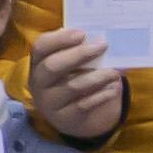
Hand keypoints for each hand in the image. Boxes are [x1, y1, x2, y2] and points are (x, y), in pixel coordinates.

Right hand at [26, 26, 127, 143]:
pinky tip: (114, 89)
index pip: (41, 47)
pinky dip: (101, 95)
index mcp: (37, 63)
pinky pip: (84, 105)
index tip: (83, 34)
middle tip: (103, 46)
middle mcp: (38, 83)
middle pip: (52, 66)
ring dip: (98, 77)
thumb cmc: (74, 78)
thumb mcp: (71, 64)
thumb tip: (95, 38)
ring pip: (72, 87)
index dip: (60, 39)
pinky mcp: (65, 118)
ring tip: (115, 72)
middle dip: (79, 54)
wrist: (75, 115)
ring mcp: (49, 103)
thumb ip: (77, 49)